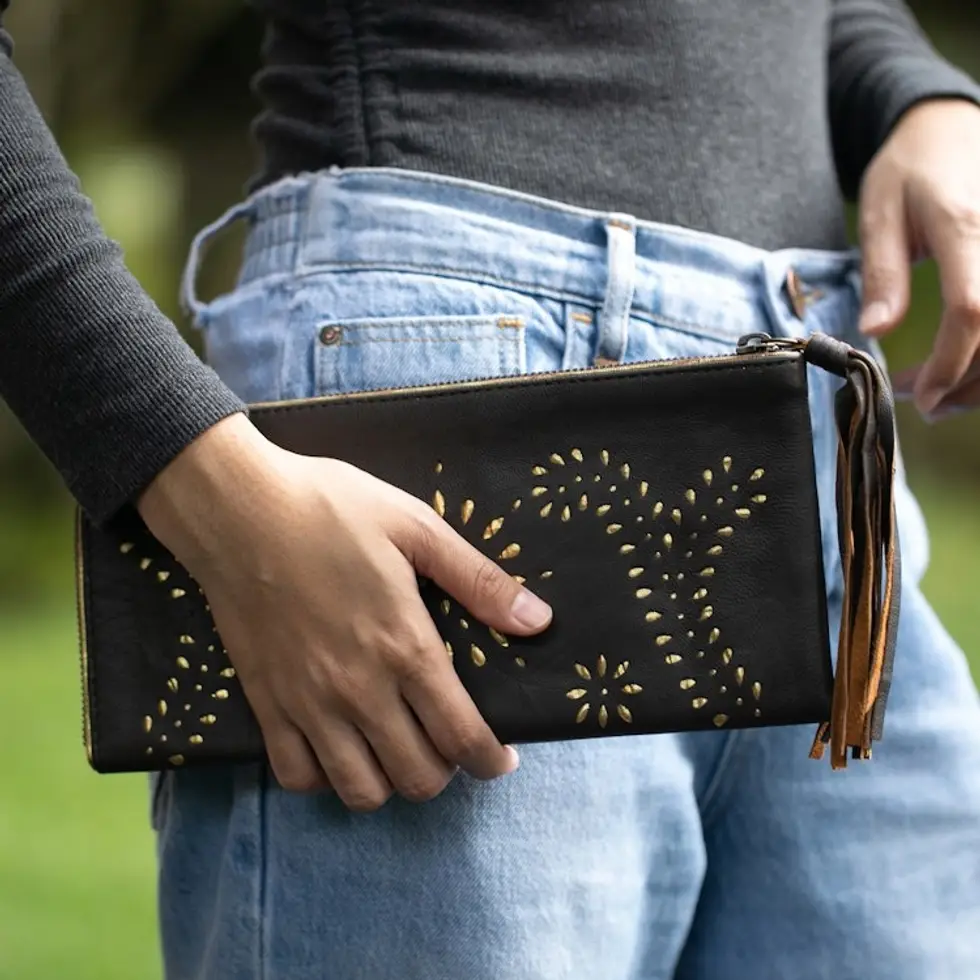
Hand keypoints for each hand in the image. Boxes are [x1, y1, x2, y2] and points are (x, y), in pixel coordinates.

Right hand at [137, 413, 552, 810]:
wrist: (238, 509)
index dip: (491, 761)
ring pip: (360, 791)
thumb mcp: (416, 527)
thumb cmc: (331, 509)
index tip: (501, 760)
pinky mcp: (266, 704)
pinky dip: (324, 779)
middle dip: (448, 772)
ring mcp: (307, 703)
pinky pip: (296, 777)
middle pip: (417, 777)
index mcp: (404, 645)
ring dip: (391, 783)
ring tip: (398, 750)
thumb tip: (539, 621)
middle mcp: (359, 689)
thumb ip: (479, 580)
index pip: (462, 735)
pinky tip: (339, 749)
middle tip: (449, 743)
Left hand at [858, 98, 979, 418]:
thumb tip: (874, 333)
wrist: (951, 127)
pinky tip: (966, 371)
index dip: (950, 362)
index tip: (920, 395)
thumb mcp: (879, 214)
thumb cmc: (910, 169)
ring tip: (941, 398)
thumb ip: (882, 274)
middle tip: (921, 403)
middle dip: (967, 380)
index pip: (972, 308)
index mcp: (966, 226)